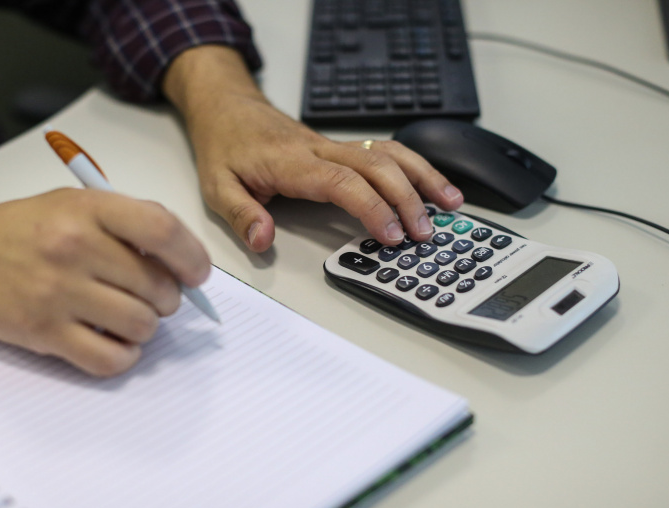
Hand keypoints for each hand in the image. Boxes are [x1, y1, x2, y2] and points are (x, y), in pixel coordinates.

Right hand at [0, 189, 210, 376]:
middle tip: (153, 296)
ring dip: (145, 327)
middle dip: (168, 298)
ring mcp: (59, 293)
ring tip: (128, 317)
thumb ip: (123, 221)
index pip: (162, 230)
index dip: (191, 256)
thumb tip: (180, 257)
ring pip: (141, 325)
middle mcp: (73, 248)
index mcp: (85, 209)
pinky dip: (123, 356)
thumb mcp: (68, 203)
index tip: (197, 273)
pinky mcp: (46, 334)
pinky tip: (113, 341)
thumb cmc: (15, 232)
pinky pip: (110, 359)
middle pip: (157, 285)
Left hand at [163, 46, 463, 252]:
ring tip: (452, 204)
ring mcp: (334, 145)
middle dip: (408, 199)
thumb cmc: (225, 146)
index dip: (372, 208)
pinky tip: (433, 184)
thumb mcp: (216, 186)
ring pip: (390, 152)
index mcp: (293, 162)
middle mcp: (321, 149)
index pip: (343, 183)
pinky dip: (415, 166)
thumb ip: (241, 214)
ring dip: (423, 177)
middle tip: (424, 232)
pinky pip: (386, 151)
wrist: (227, 108)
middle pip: (378, 166)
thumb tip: (262, 240)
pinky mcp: (340, 146)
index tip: (391, 234)